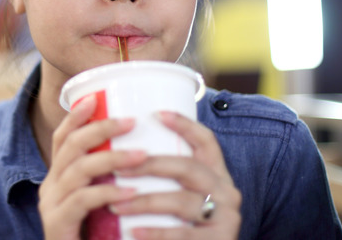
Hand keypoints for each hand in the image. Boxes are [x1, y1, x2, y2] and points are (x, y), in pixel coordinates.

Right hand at [38, 94, 147, 239]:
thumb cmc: (98, 236)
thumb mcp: (103, 200)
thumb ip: (112, 178)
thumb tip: (146, 149)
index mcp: (59, 176)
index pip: (63, 138)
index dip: (77, 116)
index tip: (96, 98)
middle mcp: (50, 186)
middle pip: (70, 146)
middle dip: (101, 129)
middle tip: (132, 122)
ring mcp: (51, 205)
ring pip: (77, 169)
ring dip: (111, 158)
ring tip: (142, 155)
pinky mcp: (58, 225)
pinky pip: (81, 201)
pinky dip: (106, 192)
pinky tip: (130, 192)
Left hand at [108, 111, 241, 239]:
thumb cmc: (186, 227)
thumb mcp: (184, 198)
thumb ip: (169, 180)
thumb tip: (125, 155)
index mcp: (218, 175)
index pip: (206, 141)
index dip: (185, 125)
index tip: (156, 114)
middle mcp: (227, 192)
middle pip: (188, 167)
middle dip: (150, 165)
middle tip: (117, 167)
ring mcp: (226, 217)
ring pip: (181, 201)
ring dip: (144, 201)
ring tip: (114, 204)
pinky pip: (183, 234)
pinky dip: (155, 233)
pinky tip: (133, 231)